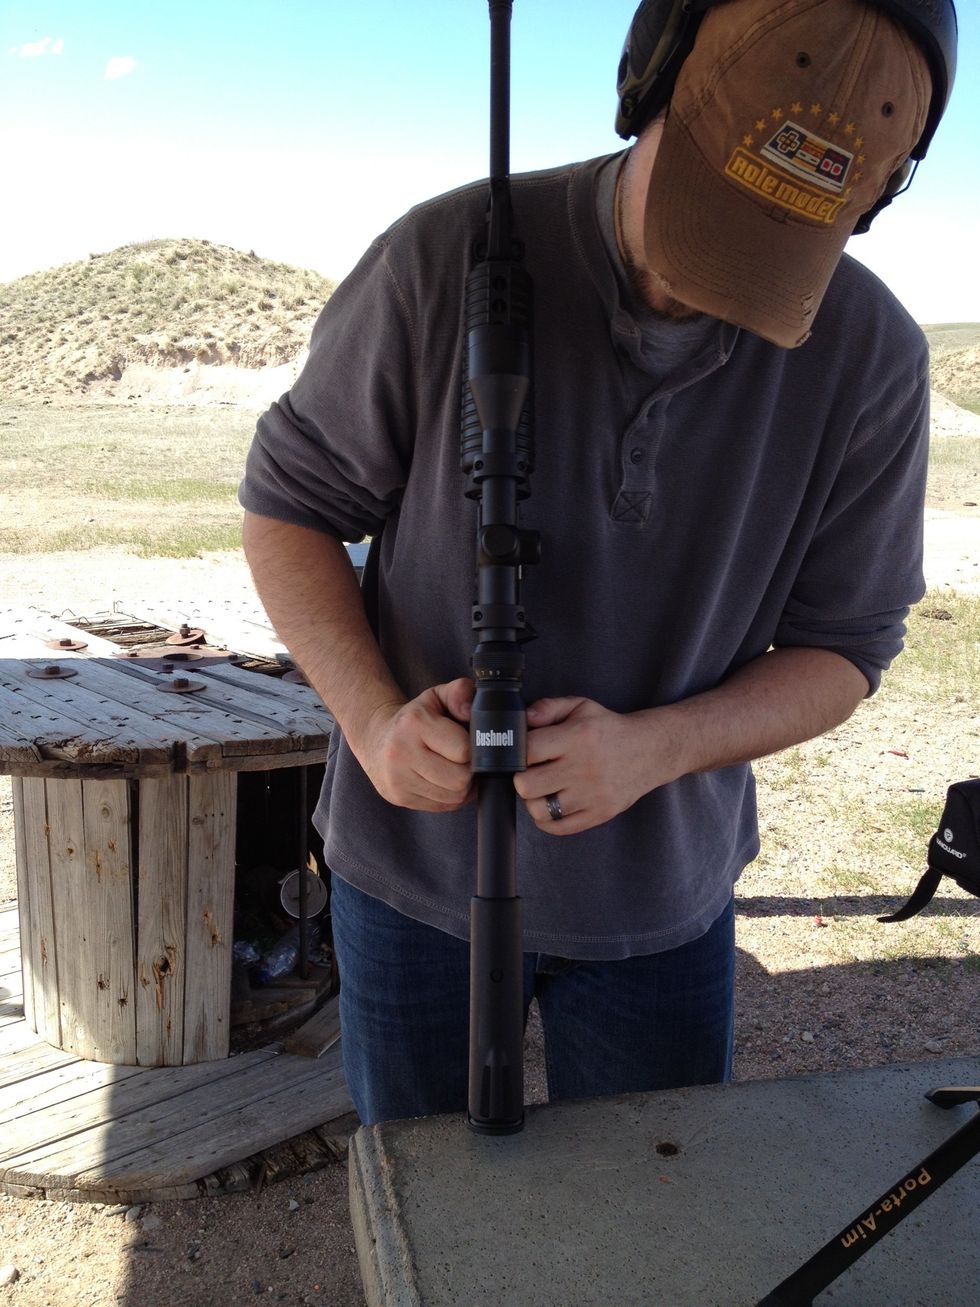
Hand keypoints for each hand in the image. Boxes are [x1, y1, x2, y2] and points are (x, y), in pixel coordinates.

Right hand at [356, 678, 475, 812]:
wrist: (376, 739)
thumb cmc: (414, 719)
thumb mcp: (436, 696)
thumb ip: (460, 692)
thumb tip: (470, 710)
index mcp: (413, 724)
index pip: (464, 750)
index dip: (472, 746)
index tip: (464, 739)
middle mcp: (401, 753)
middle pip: (460, 779)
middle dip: (469, 769)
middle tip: (461, 758)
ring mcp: (398, 780)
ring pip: (455, 796)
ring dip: (462, 785)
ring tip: (452, 768)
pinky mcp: (400, 798)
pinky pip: (444, 806)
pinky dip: (450, 796)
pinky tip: (442, 780)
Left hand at [514, 697, 659, 835]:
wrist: (650, 751)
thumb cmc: (610, 729)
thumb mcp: (581, 706)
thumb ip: (549, 707)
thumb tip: (525, 719)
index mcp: (578, 737)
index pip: (528, 750)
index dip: (518, 752)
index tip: (524, 753)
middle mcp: (584, 768)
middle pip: (527, 785)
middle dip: (522, 778)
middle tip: (532, 772)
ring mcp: (592, 795)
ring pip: (539, 810)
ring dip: (534, 800)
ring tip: (544, 789)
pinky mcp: (600, 814)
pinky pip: (558, 828)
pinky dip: (547, 820)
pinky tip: (552, 805)